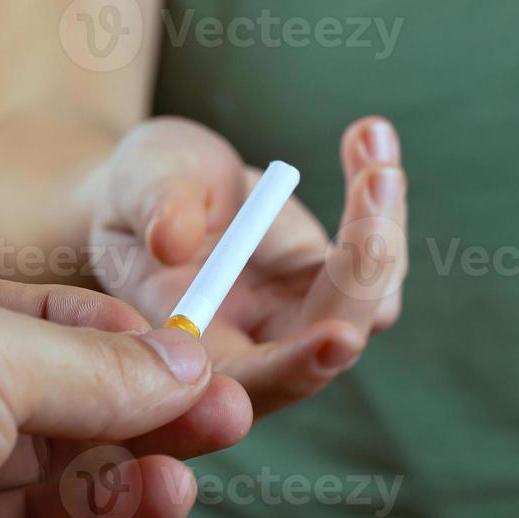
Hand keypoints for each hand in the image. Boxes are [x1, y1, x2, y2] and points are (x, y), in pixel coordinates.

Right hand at [89, 116, 407, 415]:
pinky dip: (382, 198)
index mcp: (200, 351)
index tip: (337, 336)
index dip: (295, 366)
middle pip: (334, 348)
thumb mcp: (136, 184)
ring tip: (368, 137)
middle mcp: (261, 348)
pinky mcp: (333, 284)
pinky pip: (381, 259)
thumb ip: (153, 209)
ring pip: (375, 303)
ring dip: (382, 221)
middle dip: (362, 271)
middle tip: (375, 183)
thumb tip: (173, 240)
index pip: (253, 381)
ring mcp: (303, 319)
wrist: (160, 188)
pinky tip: (367, 136)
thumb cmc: (136, 194)